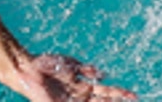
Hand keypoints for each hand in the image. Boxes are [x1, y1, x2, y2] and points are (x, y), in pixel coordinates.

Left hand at [10, 52, 136, 101]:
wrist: (26, 68)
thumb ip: (86, 69)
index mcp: (81, 86)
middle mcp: (78, 97)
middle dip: (116, 101)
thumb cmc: (46, 65)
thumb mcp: (70, 65)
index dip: (119, 94)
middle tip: (134, 101)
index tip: (134, 96)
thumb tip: (104, 75)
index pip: (105, 93)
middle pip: (102, 101)